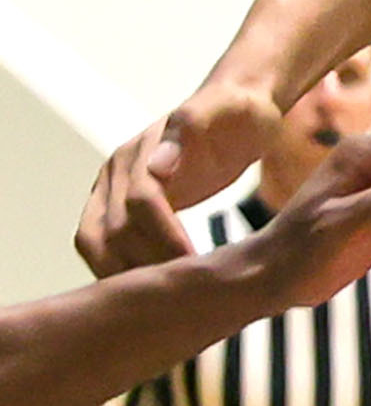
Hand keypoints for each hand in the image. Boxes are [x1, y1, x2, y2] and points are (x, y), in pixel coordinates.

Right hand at [79, 80, 282, 273]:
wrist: (236, 108)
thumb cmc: (238, 110)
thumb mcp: (229, 109)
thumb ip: (192, 127)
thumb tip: (157, 164)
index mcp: (139, 151)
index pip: (139, 203)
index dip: (164, 234)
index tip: (195, 260)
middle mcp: (115, 173)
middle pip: (109, 231)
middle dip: (144, 262)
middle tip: (184, 291)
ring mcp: (110, 192)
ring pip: (96, 245)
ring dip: (125, 274)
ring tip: (167, 297)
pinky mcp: (119, 210)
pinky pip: (105, 248)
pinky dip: (123, 272)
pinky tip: (155, 290)